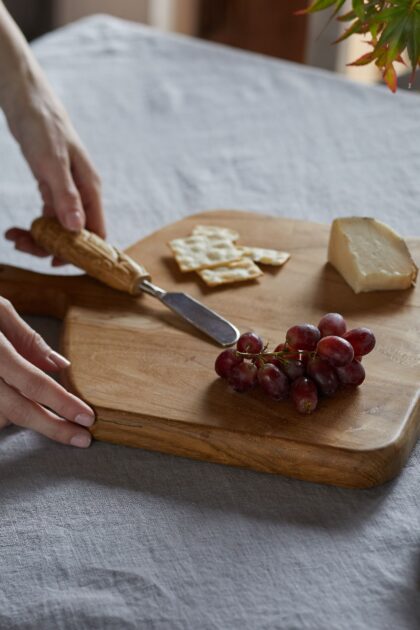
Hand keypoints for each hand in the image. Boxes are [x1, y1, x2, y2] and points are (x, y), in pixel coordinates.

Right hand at [0, 297, 93, 446]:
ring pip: (1, 418)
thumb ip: (28, 338)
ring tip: (45, 408)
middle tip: (82, 438)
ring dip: (25, 418)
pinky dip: (5, 415)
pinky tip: (15, 403)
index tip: (87, 417)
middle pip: (17, 410)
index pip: (32, 382)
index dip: (61, 402)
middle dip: (53, 427)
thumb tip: (60, 366)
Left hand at [4, 80, 105, 263]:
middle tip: (24, 247)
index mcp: (90, 189)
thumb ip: (66, 196)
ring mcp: (67, 191)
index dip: (81, 251)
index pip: (95, 231)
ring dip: (39, 238)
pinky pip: (47, 216)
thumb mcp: (53, 163)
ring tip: (14, 238)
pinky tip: (16, 229)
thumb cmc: (44, 126)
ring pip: (59, 227)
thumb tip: (76, 229)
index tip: (57, 262)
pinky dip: (34, 225)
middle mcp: (82, 194)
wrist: (27, 100)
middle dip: (52, 246)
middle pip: (75, 233)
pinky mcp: (52, 187)